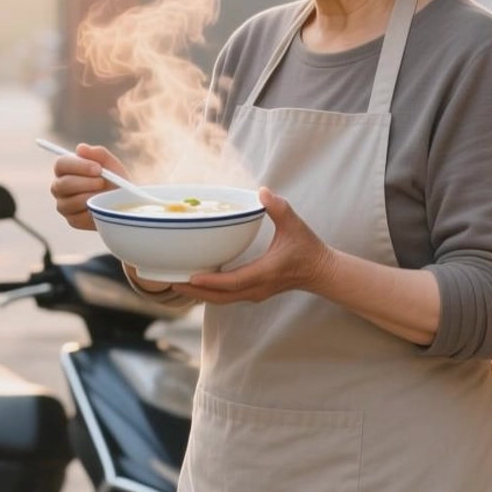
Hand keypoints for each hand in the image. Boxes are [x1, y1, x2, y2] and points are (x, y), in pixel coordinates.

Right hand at [50, 142, 128, 231]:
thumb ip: (98, 154)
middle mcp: (59, 187)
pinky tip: (102, 207)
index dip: (79, 166)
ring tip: (105, 195)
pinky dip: (93, 212)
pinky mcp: (72, 220)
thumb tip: (80, 148)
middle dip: (86, 183)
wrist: (125, 203)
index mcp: (65, 169)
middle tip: (102, 182)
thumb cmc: (114, 180)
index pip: (61, 164)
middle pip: (63, 184)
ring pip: (70, 202)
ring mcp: (63, 205)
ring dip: (91, 198)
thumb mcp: (111, 165)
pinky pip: (79, 217)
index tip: (98, 168)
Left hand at [182, 188, 335, 303]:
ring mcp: (254, 294)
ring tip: (177, 284)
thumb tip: (262, 192)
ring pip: (221, 299)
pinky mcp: (253, 293)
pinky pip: (227, 296)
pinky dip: (210, 292)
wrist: (321, 272)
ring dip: (200, 294)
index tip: (190, 278)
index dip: (211, 281)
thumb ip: (279, 208)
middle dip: (195, 292)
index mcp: (265, 273)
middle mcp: (257, 288)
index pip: (233, 281)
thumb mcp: (295, 225)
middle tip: (170, 283)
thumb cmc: (308, 249)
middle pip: (219, 297)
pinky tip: (196, 283)